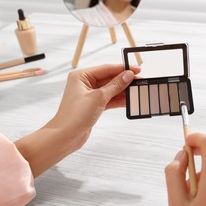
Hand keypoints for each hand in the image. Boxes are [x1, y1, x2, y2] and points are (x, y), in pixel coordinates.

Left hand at [15, 64, 139, 176]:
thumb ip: (115, 85)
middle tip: (140, 80)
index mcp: (81, 76)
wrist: (65, 137)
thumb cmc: (75, 116)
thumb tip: (128, 75)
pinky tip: (129, 100)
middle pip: (109, 78)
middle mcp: (84, 83)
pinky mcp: (93, 105)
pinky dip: (118, 100)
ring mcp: (89, 95)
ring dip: (123, 90)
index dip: (122, 68)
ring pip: (110, 89)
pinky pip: (109, 99)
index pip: (106, 68)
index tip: (136, 69)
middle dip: (124, 80)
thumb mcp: (99, 97)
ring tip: (137, 90)